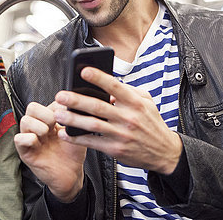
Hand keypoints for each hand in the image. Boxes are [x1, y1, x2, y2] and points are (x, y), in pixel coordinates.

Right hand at [14, 101, 86, 201]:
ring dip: (39, 126)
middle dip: (45, 114)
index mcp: (48, 119)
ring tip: (48, 136)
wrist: (72, 174)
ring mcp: (30, 139)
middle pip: (31, 107)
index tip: (65, 116)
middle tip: (55, 125)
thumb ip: (72, 116)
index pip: (46, 101)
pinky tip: (40, 143)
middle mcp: (37, 127)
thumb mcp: (76, 130)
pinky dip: (30, 138)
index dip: (56, 107)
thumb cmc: (73, 153)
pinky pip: (19, 138)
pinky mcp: (25, 152)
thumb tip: (70, 103)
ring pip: (24, 120)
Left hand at [53, 67, 182, 173]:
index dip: (98, 77)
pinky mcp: (116, 149)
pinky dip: (76, 139)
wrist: (164, 152)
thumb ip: (129, 91)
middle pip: (98, 106)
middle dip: (76, 100)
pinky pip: (92, 142)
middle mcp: (128, 117)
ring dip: (72, 119)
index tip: (82, 70)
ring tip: (57, 114)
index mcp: (135, 102)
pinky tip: (64, 134)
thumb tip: (108, 83)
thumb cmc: (151, 123)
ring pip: (92, 125)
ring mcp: (122, 134)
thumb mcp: (147, 102)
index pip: (115, 86)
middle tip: (60, 95)